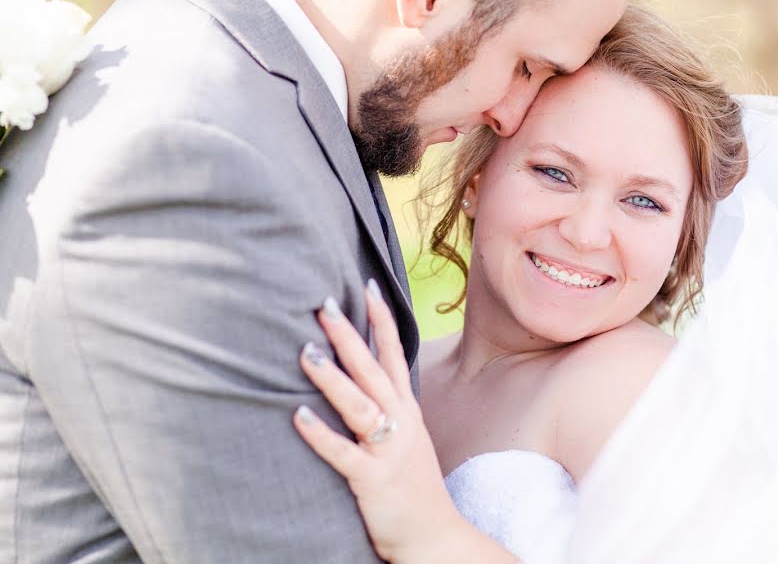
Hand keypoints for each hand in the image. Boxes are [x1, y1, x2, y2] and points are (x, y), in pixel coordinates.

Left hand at [292, 280, 463, 562]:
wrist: (435, 537)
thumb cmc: (412, 485)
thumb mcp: (406, 438)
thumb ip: (386, 409)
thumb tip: (358, 379)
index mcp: (407, 411)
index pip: (395, 355)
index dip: (382, 320)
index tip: (369, 286)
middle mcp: (400, 424)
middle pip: (373, 371)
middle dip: (349, 335)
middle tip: (322, 305)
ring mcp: (388, 451)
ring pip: (359, 405)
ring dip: (332, 378)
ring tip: (304, 352)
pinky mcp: (372, 480)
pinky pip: (343, 454)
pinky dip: (321, 435)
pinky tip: (297, 417)